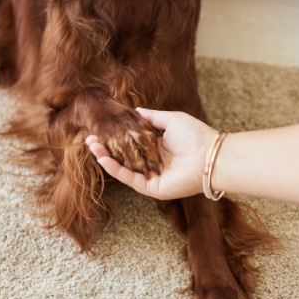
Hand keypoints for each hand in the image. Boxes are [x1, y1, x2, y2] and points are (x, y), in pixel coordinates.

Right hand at [86, 107, 217, 199]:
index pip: (132, 142)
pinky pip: (129, 178)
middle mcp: (153, 162)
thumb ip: (152, 117)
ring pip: (123, 167)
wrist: (209, 155)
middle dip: (106, 147)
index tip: (101, 127)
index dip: (116, 136)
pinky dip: (115, 168)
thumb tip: (135, 110)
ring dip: (105, 157)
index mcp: (158, 146)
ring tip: (91, 145)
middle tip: (89, 138)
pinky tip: (103, 158)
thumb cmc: (195, 135)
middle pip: (124, 155)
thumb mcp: (171, 119)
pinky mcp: (151, 187)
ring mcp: (151, 175)